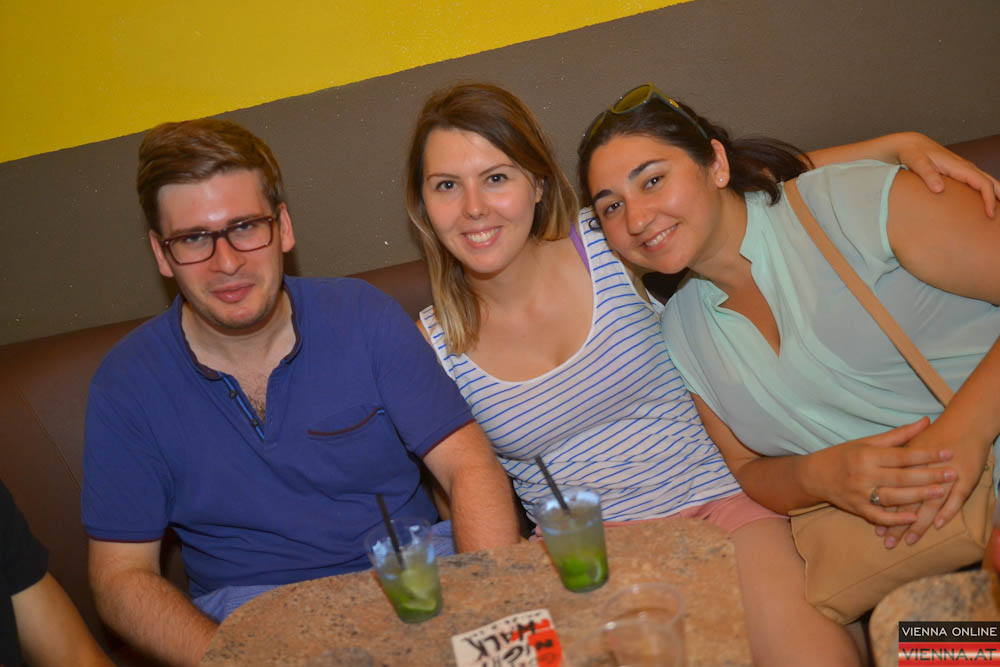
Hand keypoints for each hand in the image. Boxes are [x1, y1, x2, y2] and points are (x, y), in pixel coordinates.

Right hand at [807, 418, 954, 524]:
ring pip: (893, 496)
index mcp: (867, 454)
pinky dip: (894, 518)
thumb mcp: (866, 442)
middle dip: (928, 475)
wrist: (812, 476)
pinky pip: (878, 516)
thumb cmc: (842, 456)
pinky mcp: (856, 509)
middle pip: (901, 476)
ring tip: (940, 493)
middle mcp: (864, 474)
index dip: (926, 454)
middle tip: (951, 474)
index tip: (947, 453)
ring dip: (917, 496)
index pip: (902, 455)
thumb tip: (925, 422)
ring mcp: (860, 493)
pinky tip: (912, 518)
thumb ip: (898, 435)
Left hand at [879, 420, 989, 547]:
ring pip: (928, 505)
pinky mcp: (965, 479)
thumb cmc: (938, 433)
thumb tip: (876, 473)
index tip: (876, 526)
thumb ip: (896, 459)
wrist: (967, 422)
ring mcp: (944, 476)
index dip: (883, 508)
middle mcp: (923, 470)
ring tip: (908, 541)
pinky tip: (937, 526)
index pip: (891, 491)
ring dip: (918, 524)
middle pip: (907, 500)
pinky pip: (954, 499)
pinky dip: (945, 512)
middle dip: (897, 524)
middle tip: (888, 542)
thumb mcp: (912, 443)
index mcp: (906, 462)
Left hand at [893, 132, 999, 217]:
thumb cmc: (913, 153)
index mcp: (958, 166)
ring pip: (987, 181)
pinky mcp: (960, 172)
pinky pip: (978, 181)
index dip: (988, 198)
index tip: (990, 214)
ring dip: (996, 193)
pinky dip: (986, 190)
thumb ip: (928, 174)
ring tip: (999, 209)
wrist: (911, 144)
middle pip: (990, 182)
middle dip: (999, 196)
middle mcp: (965, 167)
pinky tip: (986, 200)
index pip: (982, 183)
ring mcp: (964, 169)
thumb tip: (939, 190)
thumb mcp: (917, 162)